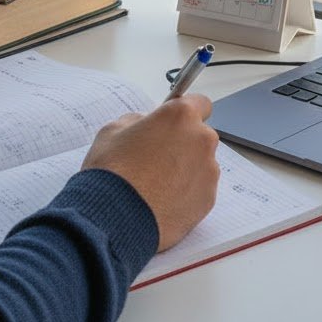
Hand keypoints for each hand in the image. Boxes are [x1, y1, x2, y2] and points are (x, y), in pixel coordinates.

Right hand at [81, 94, 219, 251]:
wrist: (115, 218)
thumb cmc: (113, 172)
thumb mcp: (113, 130)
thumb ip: (138, 120)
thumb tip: (146, 125)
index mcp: (180, 116)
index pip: (199, 103)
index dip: (186, 112)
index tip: (175, 122)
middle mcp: (201, 139)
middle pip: (200, 135)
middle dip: (183, 143)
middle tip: (158, 158)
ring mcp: (208, 170)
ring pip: (201, 163)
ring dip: (186, 168)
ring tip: (157, 184)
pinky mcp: (208, 199)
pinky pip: (201, 188)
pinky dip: (187, 192)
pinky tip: (163, 200)